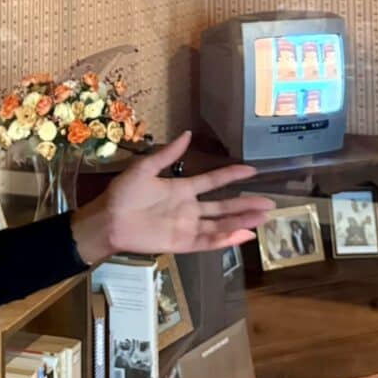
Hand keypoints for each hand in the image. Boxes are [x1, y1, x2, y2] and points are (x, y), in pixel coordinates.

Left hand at [70, 131, 274, 264]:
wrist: (108, 219)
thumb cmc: (124, 193)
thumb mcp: (146, 167)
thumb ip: (168, 154)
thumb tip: (187, 134)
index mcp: (182, 189)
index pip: (214, 182)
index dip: (232, 175)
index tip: (252, 169)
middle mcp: (189, 208)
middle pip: (224, 206)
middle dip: (246, 204)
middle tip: (269, 203)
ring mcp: (187, 226)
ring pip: (220, 225)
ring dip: (241, 222)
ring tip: (262, 218)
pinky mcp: (181, 243)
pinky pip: (207, 242)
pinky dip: (225, 240)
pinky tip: (242, 236)